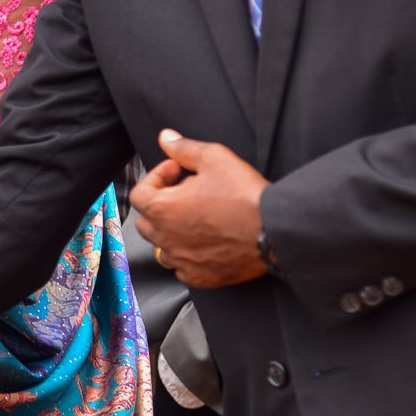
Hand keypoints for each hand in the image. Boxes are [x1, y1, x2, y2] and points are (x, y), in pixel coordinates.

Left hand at [128, 130, 268, 288]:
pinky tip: (205, 241)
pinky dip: (186, 255)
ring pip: (161, 246)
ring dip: (170, 231)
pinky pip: (181, 268)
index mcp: (163, 210)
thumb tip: (166, 138)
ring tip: (194, 217)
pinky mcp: (200, 277)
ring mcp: (182, 261)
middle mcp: (166, 239)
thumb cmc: (245, 195)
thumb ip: (184, 149)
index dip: (156, 177)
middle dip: (160, 203)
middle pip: (146, 221)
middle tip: (185, 193)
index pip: (139, 194)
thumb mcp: (214, 158)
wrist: (276, 231)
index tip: (177, 172)